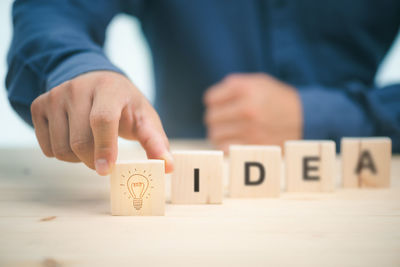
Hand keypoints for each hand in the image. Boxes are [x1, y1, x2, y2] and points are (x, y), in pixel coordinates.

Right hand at [31, 71, 172, 174]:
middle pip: (79, 141)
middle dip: (94, 161)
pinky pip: (46, 146)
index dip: (105, 147)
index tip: (108, 170)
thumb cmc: (124, 104)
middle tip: (106, 162)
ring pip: (61, 148)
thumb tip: (168, 168)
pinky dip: (62, 153)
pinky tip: (74, 140)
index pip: (102, 120)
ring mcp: (55, 96)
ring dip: (78, 159)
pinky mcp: (39, 106)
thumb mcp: (144, 117)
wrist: (95, 80)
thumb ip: (156, 142)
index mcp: (108, 89)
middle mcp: (77, 89)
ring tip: (92, 147)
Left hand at [204, 73, 302, 151]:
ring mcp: (250, 129)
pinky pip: (224, 148)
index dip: (215, 102)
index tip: (224, 105)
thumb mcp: (257, 82)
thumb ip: (231, 86)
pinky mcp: (254, 146)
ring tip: (231, 130)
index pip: (210, 99)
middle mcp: (247, 108)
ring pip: (214, 135)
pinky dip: (226, 145)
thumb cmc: (276, 99)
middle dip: (216, 118)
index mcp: (245, 88)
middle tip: (227, 119)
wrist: (304, 117)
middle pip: (210, 117)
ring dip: (219, 133)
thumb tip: (209, 100)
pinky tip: (235, 140)